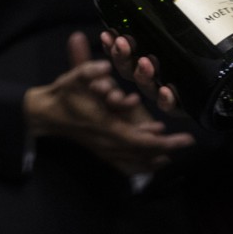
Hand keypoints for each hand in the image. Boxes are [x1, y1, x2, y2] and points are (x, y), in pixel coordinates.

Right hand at [24, 32, 194, 176]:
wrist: (46, 114)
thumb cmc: (63, 95)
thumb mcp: (73, 78)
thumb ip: (89, 70)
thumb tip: (106, 66)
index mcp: (106, 127)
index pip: (141, 140)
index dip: (164, 141)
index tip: (185, 137)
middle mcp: (108, 142)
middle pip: (143, 152)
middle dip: (167, 148)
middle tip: (186, 142)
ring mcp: (104, 149)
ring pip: (135, 161)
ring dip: (155, 159)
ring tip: (171, 155)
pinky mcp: (100, 151)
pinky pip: (123, 166)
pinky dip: (139, 167)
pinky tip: (150, 164)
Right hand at [98, 0, 225, 116]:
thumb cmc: (223, 46)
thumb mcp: (214, 15)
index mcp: (157, 51)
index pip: (128, 48)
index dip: (114, 43)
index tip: (110, 32)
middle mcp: (159, 72)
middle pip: (128, 68)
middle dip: (121, 56)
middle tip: (124, 43)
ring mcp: (171, 89)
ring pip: (145, 86)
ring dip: (141, 75)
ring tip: (146, 63)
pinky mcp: (188, 105)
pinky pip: (172, 106)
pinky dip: (166, 99)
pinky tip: (167, 91)